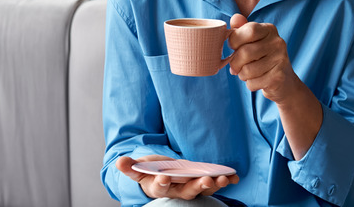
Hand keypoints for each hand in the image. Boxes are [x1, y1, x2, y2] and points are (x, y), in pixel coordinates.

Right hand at [116, 155, 238, 199]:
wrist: (161, 174)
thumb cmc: (150, 171)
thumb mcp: (138, 168)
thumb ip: (130, 167)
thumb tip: (119, 162)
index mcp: (158, 187)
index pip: (160, 188)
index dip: (162, 184)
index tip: (164, 178)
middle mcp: (176, 191)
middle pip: (187, 192)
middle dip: (197, 187)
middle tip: (205, 180)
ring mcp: (190, 187)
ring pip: (203, 189)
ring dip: (214, 185)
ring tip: (223, 178)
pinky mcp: (201, 182)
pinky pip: (214, 183)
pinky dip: (225, 180)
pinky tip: (234, 176)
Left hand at [226, 13, 301, 102]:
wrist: (284, 81)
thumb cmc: (262, 58)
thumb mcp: (252, 41)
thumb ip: (241, 29)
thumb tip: (235, 18)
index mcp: (269, 30)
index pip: (249, 30)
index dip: (235, 40)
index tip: (234, 47)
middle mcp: (278, 42)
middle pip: (245, 52)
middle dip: (235, 63)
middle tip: (236, 67)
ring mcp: (280, 60)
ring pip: (247, 70)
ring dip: (242, 75)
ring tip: (247, 73)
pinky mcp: (279, 77)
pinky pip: (252, 83)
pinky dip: (250, 84)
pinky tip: (257, 81)